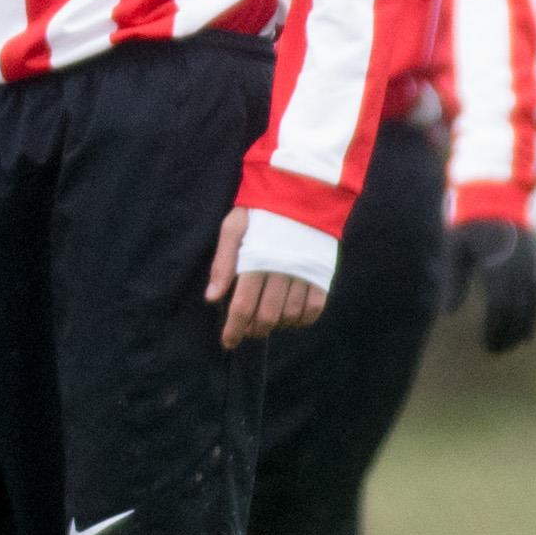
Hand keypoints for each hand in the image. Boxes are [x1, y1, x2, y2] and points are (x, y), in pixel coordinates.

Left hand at [206, 206, 327, 347]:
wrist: (305, 191)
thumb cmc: (262, 210)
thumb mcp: (233, 228)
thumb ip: (223, 263)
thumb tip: (212, 298)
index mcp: (256, 261)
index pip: (243, 306)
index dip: (234, 329)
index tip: (228, 343)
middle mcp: (282, 272)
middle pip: (267, 316)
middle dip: (254, 330)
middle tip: (246, 331)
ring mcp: (305, 274)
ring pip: (290, 316)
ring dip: (277, 325)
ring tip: (267, 322)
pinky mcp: (323, 274)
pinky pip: (315, 308)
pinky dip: (302, 319)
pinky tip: (291, 318)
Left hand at [445, 217, 535, 352]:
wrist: (495, 199)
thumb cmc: (467, 226)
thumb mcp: (455, 250)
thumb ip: (453, 281)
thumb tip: (447, 313)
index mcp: (496, 263)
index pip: (500, 305)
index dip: (495, 328)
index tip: (487, 345)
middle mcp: (518, 265)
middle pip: (517, 308)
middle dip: (508, 333)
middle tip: (495, 352)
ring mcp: (531, 264)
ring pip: (531, 303)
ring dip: (523, 328)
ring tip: (512, 347)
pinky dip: (534, 314)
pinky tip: (527, 334)